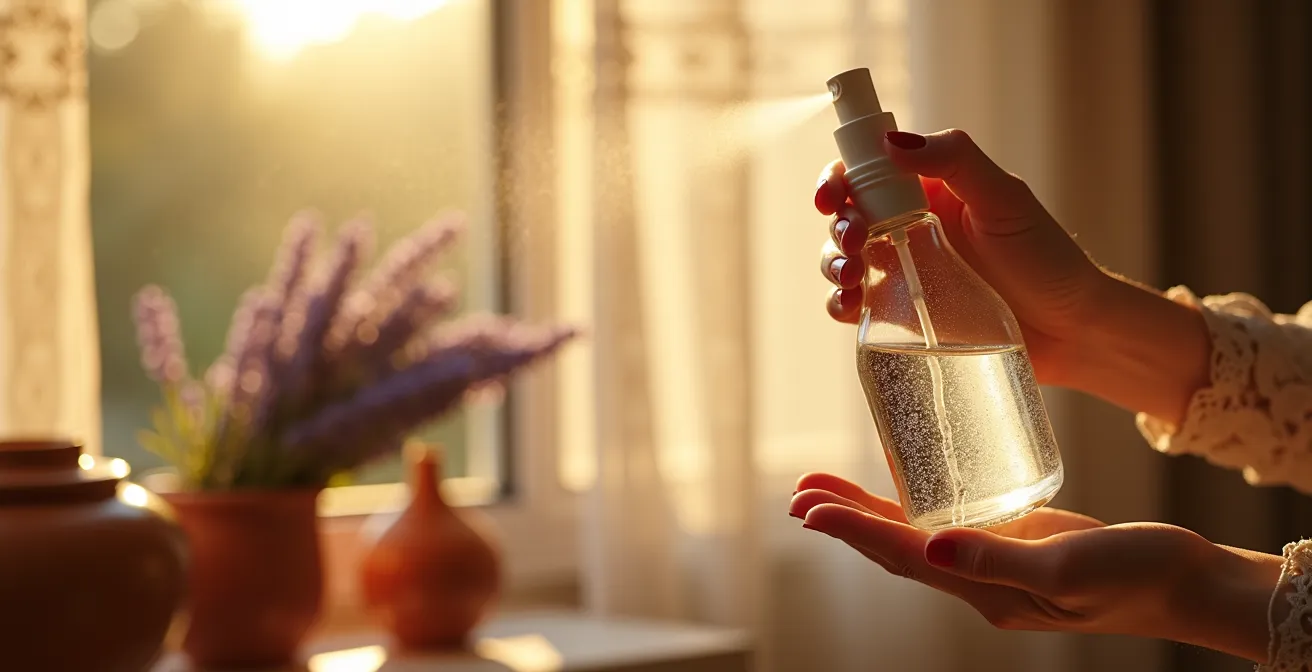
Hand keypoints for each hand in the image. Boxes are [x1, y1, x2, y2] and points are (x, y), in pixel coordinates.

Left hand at [790, 472, 1280, 662]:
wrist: (1187, 583)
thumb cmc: (1137, 577)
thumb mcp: (1067, 568)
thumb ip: (997, 558)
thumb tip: (928, 548)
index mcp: (987, 590)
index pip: (901, 555)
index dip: (852, 531)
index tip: (808, 508)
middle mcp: (979, 578)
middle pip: (894, 546)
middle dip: (844, 521)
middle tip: (796, 494)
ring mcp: (995, 559)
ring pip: (914, 533)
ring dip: (867, 512)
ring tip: (822, 488)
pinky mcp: (1016, 539)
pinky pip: (948, 522)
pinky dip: (912, 507)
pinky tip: (896, 490)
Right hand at [815, 129, 1211, 421]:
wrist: (1072, 332)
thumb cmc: (1048, 261)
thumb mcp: (1005, 200)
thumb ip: (955, 161)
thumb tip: (892, 141)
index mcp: (932, 192)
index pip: (870, 171)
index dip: (841, 177)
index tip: (833, 194)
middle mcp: (911, 228)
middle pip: (849, 215)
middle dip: (838, 224)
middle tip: (855, 241)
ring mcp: (905, 272)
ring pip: (844, 259)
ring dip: (832, 263)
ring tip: (851, 277)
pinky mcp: (903, 315)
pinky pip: (857, 305)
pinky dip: (840, 303)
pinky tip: (848, 306)